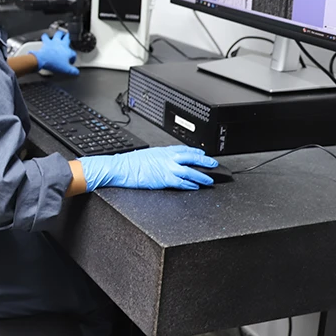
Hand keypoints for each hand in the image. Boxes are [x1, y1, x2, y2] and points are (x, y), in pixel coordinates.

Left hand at [30, 29, 78, 74]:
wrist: (43, 60)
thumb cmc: (54, 63)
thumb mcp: (66, 69)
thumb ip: (72, 71)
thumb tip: (76, 72)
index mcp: (67, 51)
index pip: (73, 53)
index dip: (73, 57)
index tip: (70, 61)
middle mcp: (61, 44)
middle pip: (67, 38)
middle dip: (68, 38)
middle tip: (68, 37)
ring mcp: (54, 42)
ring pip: (58, 34)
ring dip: (59, 34)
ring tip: (60, 33)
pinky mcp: (46, 42)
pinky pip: (45, 37)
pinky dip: (45, 36)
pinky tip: (45, 35)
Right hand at [79, 145, 216, 191]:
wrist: (120, 168)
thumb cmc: (128, 163)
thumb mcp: (145, 155)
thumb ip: (157, 157)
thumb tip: (161, 161)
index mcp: (162, 151)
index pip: (183, 149)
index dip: (195, 152)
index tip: (203, 154)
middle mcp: (167, 158)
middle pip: (191, 158)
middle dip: (204, 161)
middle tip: (214, 164)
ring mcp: (166, 168)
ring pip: (190, 170)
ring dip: (201, 175)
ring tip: (209, 179)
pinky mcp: (164, 179)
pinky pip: (182, 182)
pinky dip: (190, 184)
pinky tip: (196, 187)